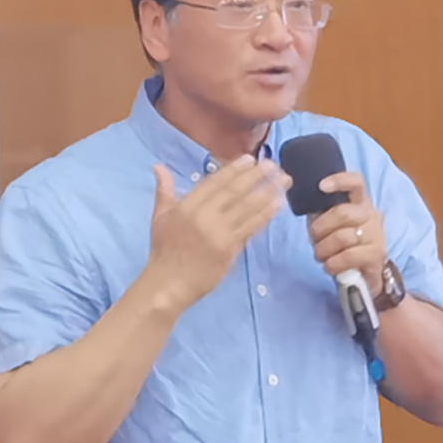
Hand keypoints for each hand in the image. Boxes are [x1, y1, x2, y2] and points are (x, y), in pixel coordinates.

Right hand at [145, 156, 288, 312]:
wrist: (168, 284)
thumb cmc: (164, 252)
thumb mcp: (160, 217)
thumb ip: (164, 190)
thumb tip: (158, 166)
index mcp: (187, 206)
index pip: (214, 182)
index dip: (233, 169)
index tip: (250, 158)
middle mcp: (203, 216)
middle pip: (234, 191)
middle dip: (255, 176)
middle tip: (273, 164)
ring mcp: (218, 233)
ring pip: (246, 207)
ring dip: (267, 192)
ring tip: (283, 181)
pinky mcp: (229, 249)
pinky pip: (251, 227)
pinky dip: (265, 214)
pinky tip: (278, 205)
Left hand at [307, 172, 385, 294]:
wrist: (362, 274)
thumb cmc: (342, 244)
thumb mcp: (330, 224)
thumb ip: (321, 211)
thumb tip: (305, 202)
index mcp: (359, 202)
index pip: (356, 182)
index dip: (340, 180)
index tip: (321, 186)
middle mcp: (371, 214)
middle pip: (343, 212)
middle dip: (320, 228)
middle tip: (313, 239)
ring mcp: (376, 234)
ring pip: (343, 236)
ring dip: (324, 249)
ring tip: (320, 255)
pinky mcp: (377, 254)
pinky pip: (349, 256)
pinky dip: (333, 263)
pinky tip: (329, 266)